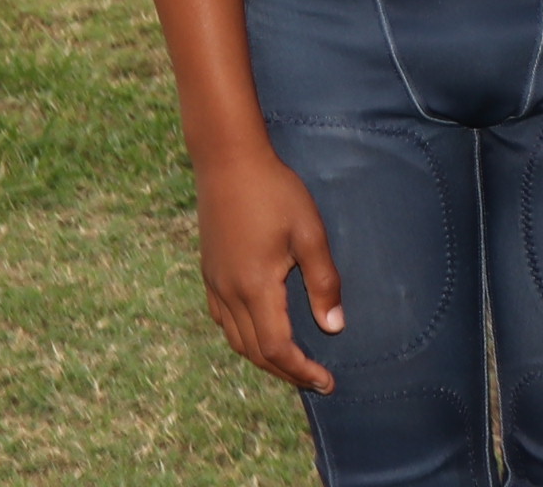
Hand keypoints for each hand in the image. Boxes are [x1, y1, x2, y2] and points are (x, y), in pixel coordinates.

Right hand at [193, 149, 346, 394]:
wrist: (228, 161)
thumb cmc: (275, 192)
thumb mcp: (309, 233)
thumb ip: (323, 283)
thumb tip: (334, 327)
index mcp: (256, 288)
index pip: (277, 348)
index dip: (301, 370)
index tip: (326, 382)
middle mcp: (229, 293)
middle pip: (254, 352)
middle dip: (285, 372)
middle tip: (315, 380)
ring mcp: (214, 283)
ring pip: (235, 339)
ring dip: (263, 358)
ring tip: (291, 363)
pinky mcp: (209, 272)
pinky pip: (222, 320)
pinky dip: (243, 337)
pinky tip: (259, 331)